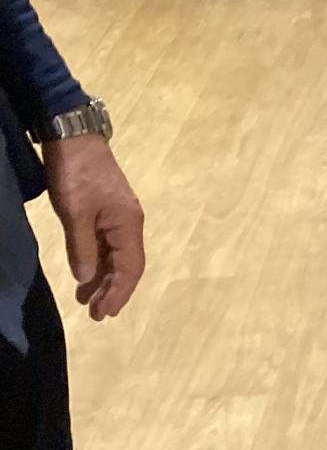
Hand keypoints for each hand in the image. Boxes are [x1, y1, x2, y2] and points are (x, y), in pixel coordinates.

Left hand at [42, 133, 145, 318]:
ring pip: (115, 257)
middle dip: (112, 291)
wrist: (73, 135)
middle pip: (126, 266)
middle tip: (95, 315)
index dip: (119, 293)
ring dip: (103, 280)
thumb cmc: (76, 172)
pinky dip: (97, 263)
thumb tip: (86, 279)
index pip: (130, 268)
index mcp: (128, 225)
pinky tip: (86, 274)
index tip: (103, 313)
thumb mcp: (74, 212)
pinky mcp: (106, 211)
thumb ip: (82, 248)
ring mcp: (118, 217)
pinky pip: (106, 245)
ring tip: (86, 300)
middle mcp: (129, 224)